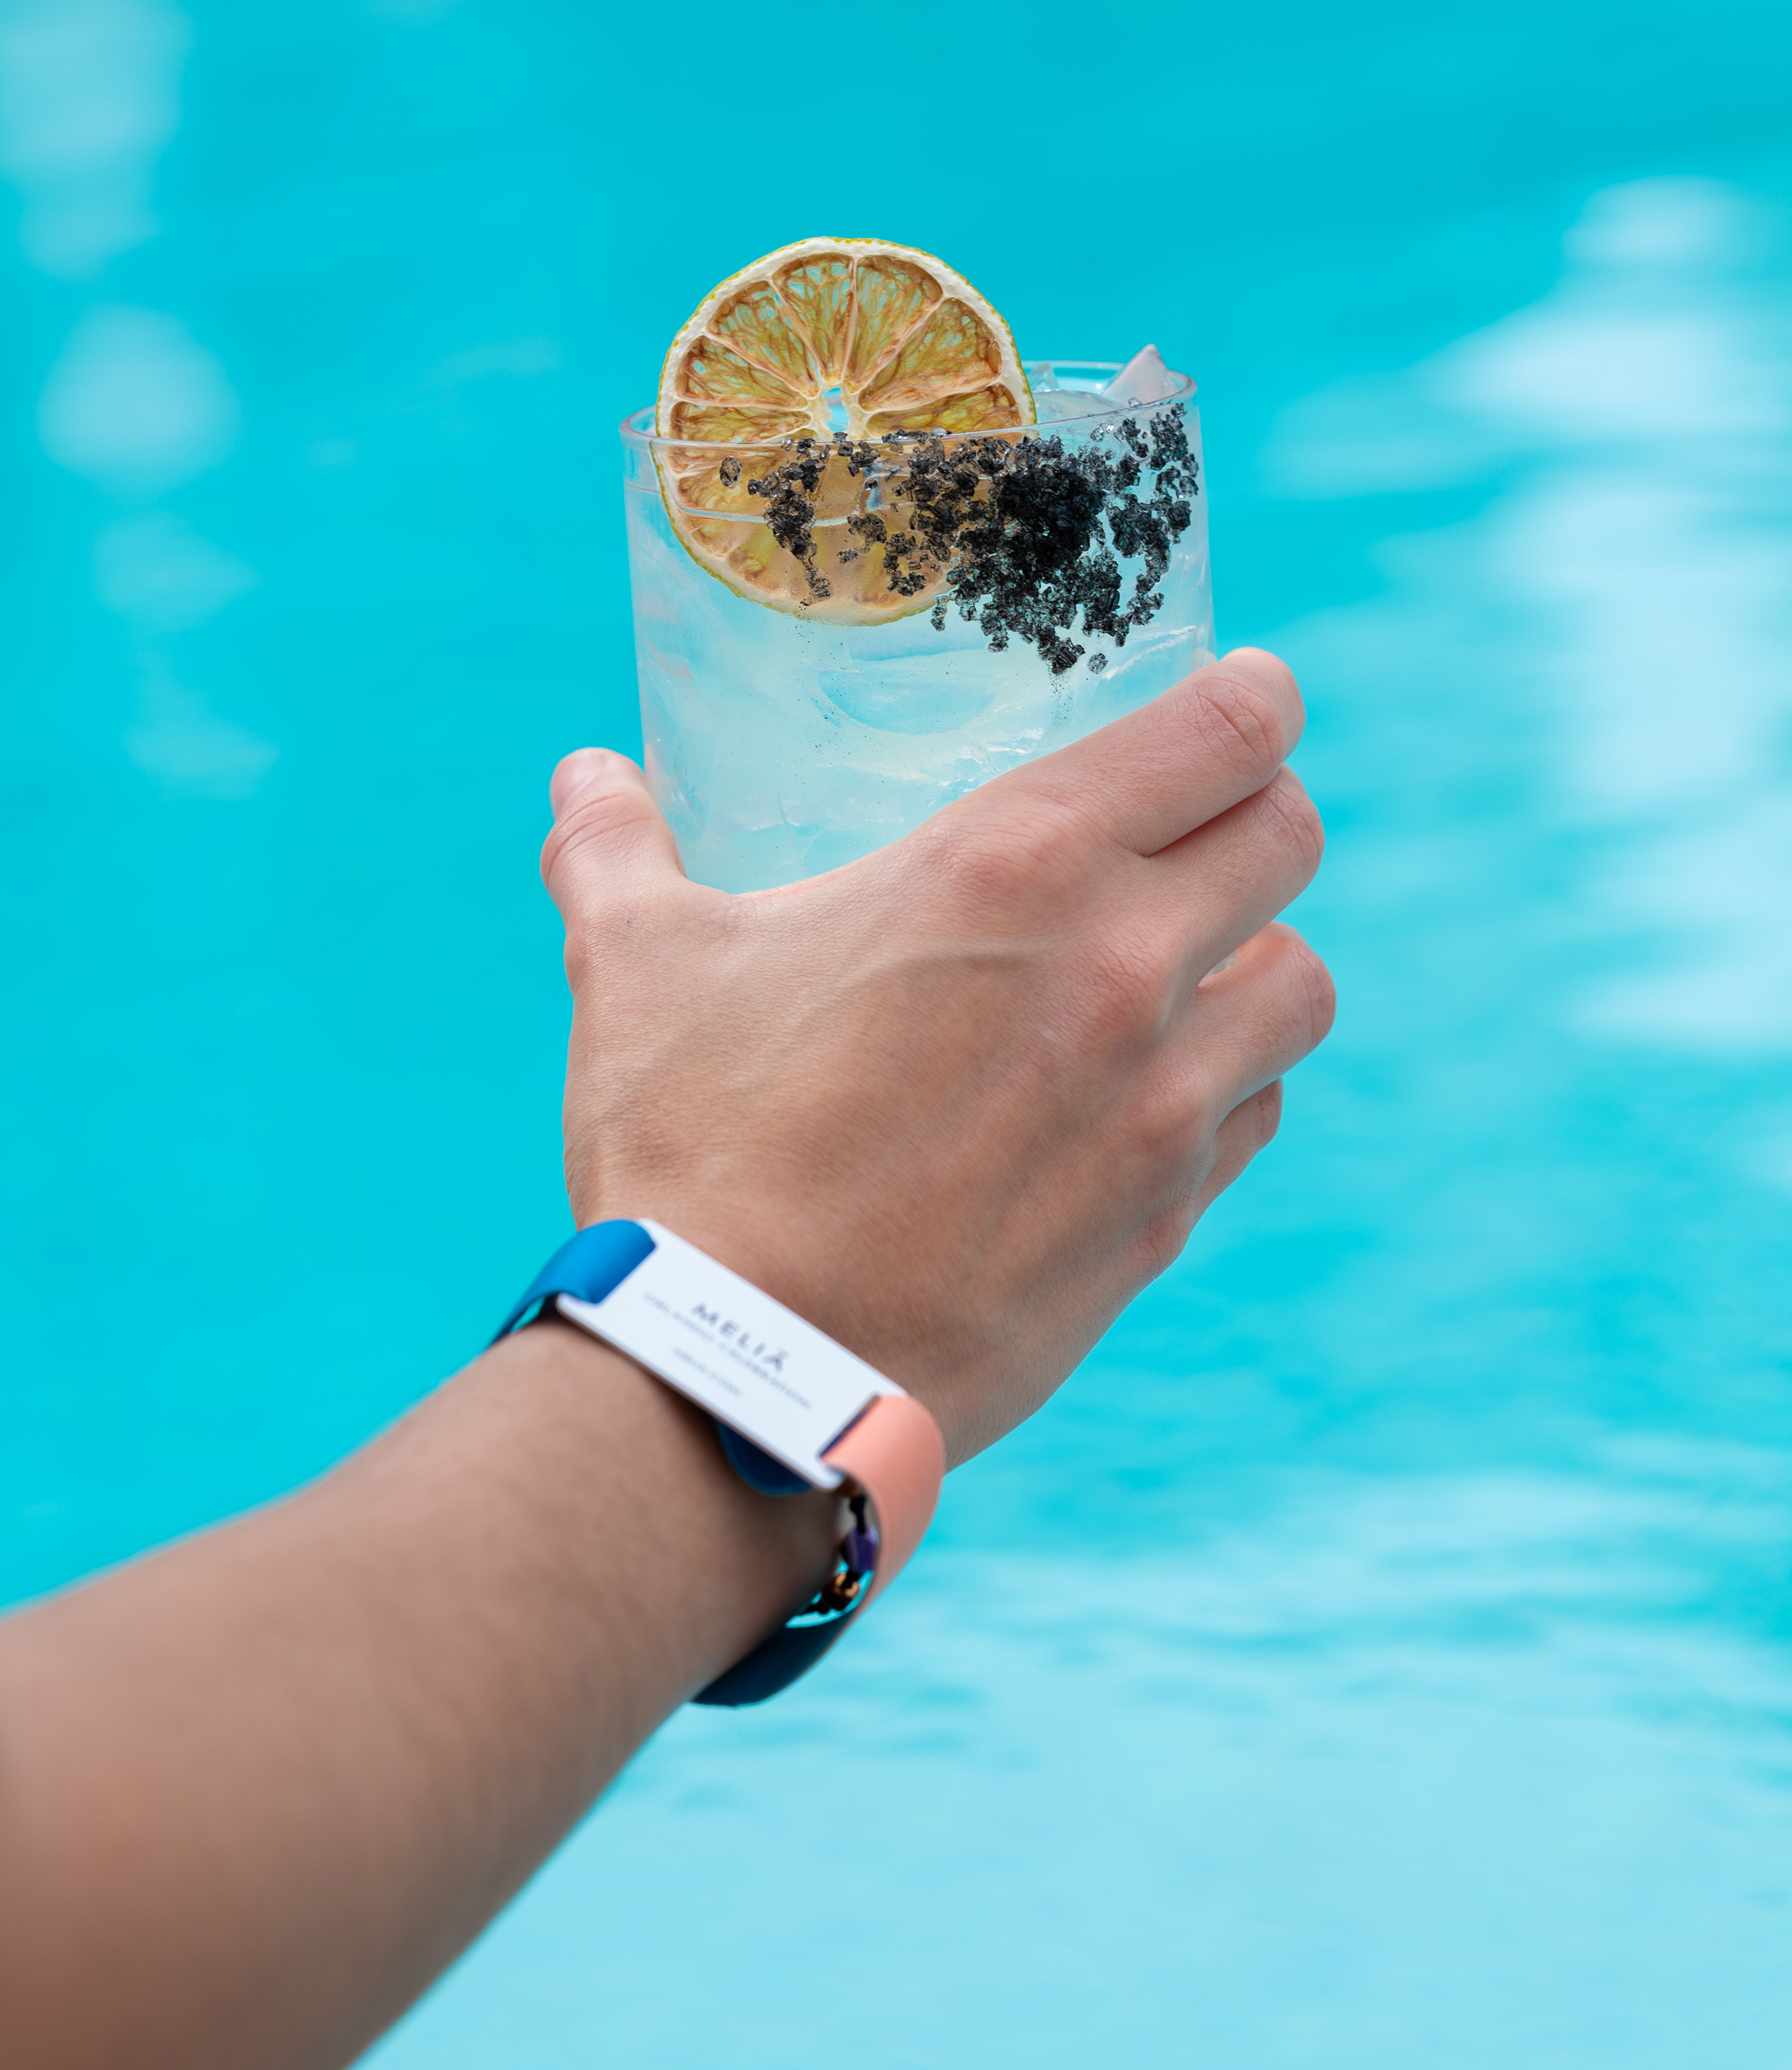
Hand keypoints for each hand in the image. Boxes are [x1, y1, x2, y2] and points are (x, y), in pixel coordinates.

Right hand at [540, 650, 1332, 1464]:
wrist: (743, 1373)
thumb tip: (583, 775)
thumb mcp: (638, 964)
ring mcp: (1159, 1102)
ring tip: (1189, 966)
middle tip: (1200, 822)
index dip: (1253, 699)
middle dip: (1258, 811)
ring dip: (1256, 958)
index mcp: (1013, 864)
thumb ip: (618, 849)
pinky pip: (1257, 1114)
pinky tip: (1153, 1092)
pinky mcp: (1164, 1218)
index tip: (1245, 696)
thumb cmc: (696, 1149)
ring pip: (1302, 984)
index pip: (1225, 734)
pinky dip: (1230, 1085)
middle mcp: (1119, 967)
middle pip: (1290, 837)